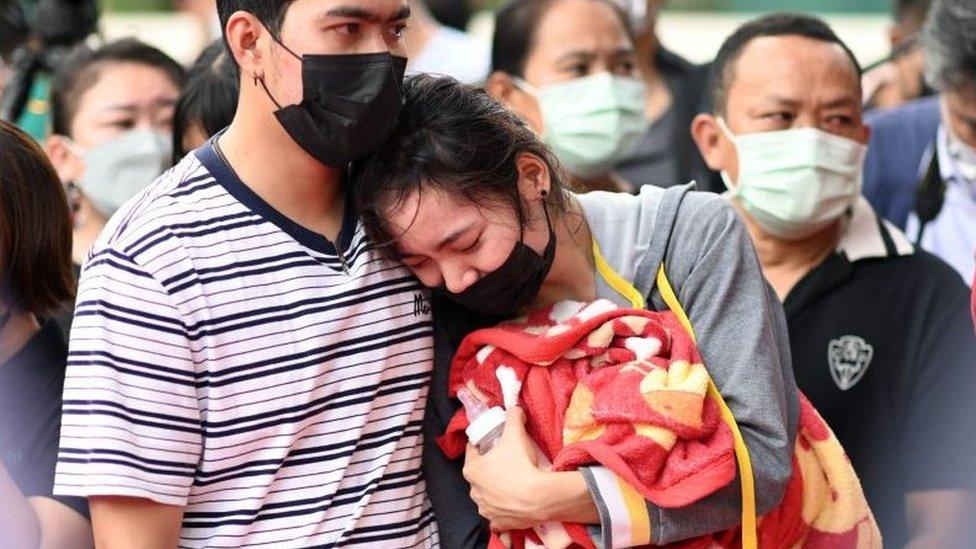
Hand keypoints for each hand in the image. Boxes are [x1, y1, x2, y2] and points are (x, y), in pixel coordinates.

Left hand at [462, 407, 545, 530]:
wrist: (539, 497)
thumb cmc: (520, 463)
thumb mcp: (516, 433)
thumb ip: (513, 416)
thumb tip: (514, 408)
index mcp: (471, 469)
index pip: (472, 451)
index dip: (483, 444)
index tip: (494, 442)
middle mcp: (474, 491)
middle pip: (480, 474)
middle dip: (490, 468)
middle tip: (507, 461)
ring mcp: (485, 508)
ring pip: (488, 495)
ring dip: (496, 489)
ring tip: (513, 482)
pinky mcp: (498, 522)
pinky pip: (499, 514)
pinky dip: (504, 509)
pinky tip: (515, 503)